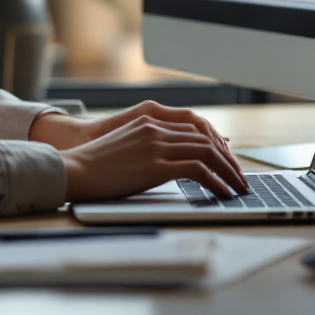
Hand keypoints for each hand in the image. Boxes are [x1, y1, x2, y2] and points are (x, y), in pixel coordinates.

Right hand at [59, 115, 249, 201]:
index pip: (194, 128)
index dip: (216, 146)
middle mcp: (155, 128)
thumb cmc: (95, 165)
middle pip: (206, 139)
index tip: (226, 162)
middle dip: (228, 160)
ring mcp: (156, 145)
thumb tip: (169, 163)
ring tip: (238, 188)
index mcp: (148, 120)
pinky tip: (223, 194)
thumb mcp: (125, 145)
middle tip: (239, 178)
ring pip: (208, 153)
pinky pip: (199, 170)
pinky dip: (216, 182)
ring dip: (228, 172)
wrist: (75, 169)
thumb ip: (147, 146)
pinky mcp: (156, 165)